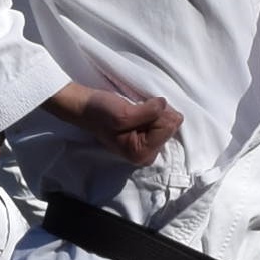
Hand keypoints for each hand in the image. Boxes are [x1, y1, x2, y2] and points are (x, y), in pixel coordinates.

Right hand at [48, 79, 182, 166]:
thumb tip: (165, 105)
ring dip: (154, 110)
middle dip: (156, 113)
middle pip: (171, 125)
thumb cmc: (101, 113)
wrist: (87, 107)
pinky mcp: (149, 134)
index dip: (154, 114)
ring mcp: (150, 144)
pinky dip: (154, 109)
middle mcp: (149, 154)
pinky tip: (139, 111)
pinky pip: (165, 116)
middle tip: (135, 110)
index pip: (167, 127)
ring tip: (136, 110)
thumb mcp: (123, 113)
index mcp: (143, 154)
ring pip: (170, 119)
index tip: (135, 112)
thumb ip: (149, 112)